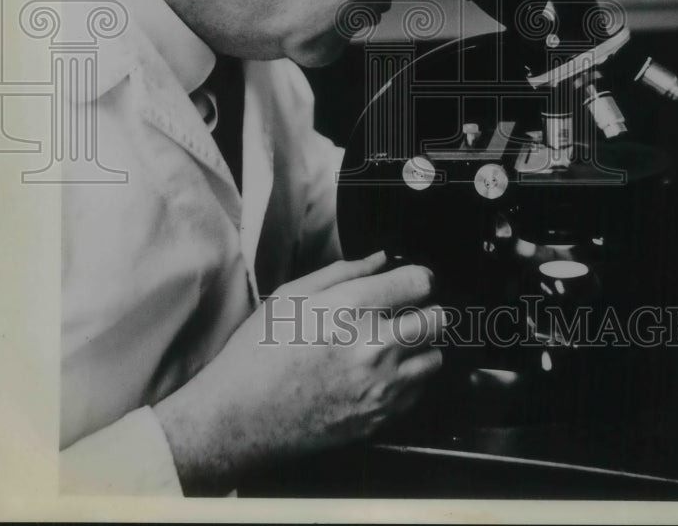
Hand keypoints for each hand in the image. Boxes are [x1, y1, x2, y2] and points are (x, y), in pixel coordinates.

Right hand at [154, 252, 443, 493]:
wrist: (241, 417)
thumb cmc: (259, 353)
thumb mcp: (292, 296)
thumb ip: (343, 272)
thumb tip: (380, 259)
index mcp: (350, 309)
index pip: (418, 283)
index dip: (420, 276)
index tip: (415, 279)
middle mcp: (372, 347)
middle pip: (436, 319)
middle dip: (426, 309)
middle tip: (408, 310)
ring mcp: (379, 387)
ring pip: (434, 357)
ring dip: (422, 346)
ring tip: (396, 344)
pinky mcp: (379, 418)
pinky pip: (420, 392)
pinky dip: (411, 379)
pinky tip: (385, 372)